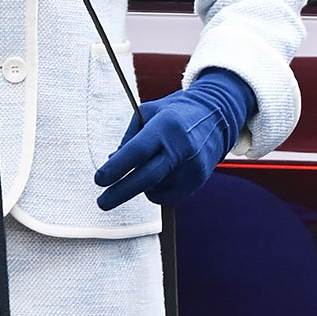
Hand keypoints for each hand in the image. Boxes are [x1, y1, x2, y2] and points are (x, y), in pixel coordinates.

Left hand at [94, 68, 255, 208]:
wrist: (217, 118)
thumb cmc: (176, 113)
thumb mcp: (149, 113)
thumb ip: (129, 138)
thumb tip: (112, 165)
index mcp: (166, 125)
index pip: (138, 150)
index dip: (117, 167)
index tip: (99, 179)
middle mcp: (182, 147)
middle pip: (147, 177)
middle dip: (121, 193)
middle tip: (102, 202)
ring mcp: (192, 166)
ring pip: (155, 188)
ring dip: (141, 185)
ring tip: (149, 165)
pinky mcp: (198, 180)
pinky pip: (168, 196)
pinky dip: (156, 190)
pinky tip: (160, 175)